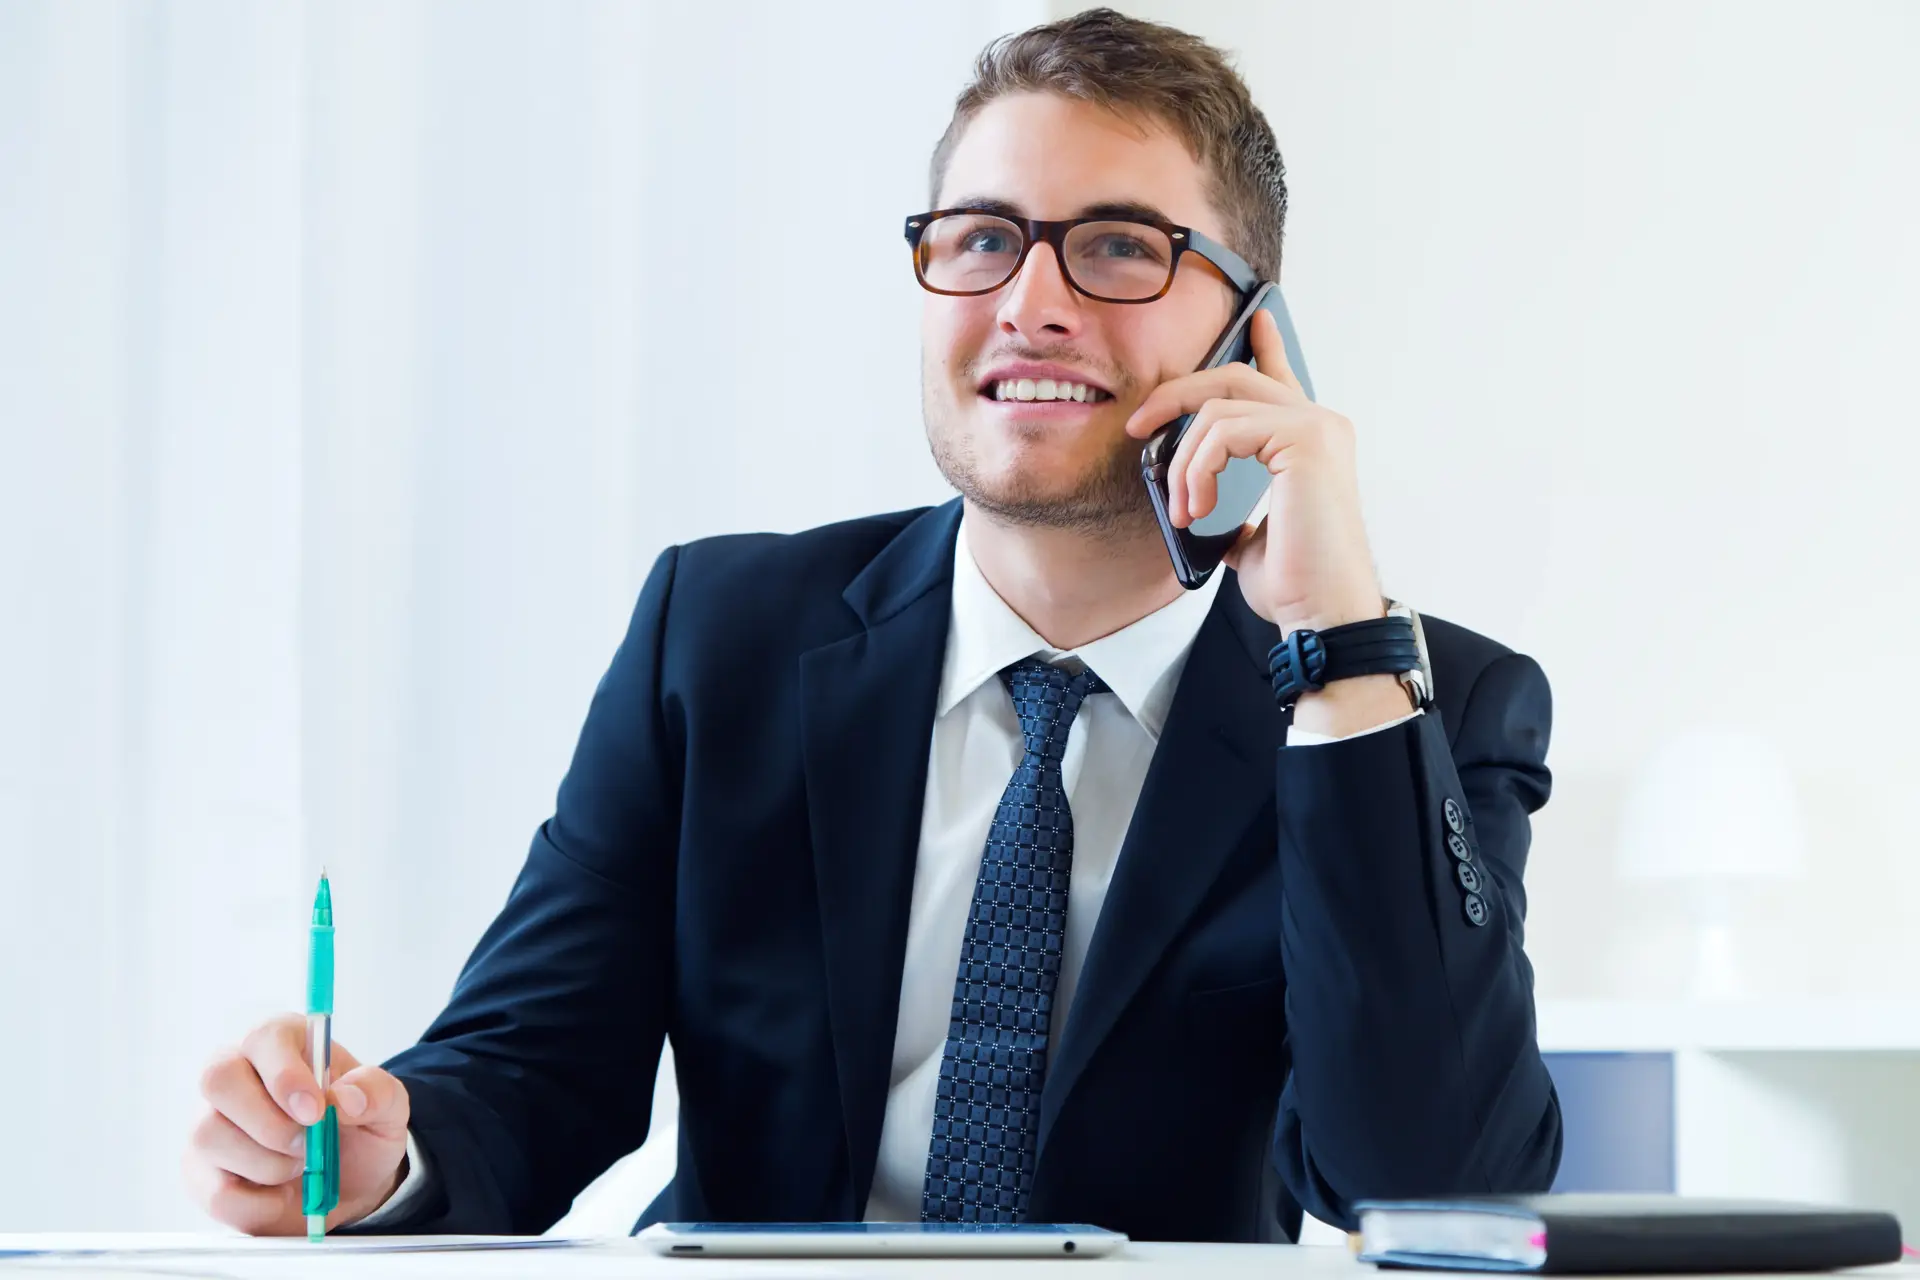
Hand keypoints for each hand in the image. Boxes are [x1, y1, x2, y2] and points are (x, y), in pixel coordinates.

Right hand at [185, 1014, 410, 1234]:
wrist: (350, 1181)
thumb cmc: (360, 1128)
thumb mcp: (388, 1106)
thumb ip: (377, 1092)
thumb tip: (347, 1097)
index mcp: (282, 1042)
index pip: (264, 1039)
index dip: (285, 1075)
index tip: (315, 1110)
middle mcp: (235, 1075)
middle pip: (217, 1078)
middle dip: (268, 1122)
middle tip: (308, 1144)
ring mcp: (209, 1123)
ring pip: (210, 1136)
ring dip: (268, 1164)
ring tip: (300, 1166)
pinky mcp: (201, 1173)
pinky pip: (216, 1192)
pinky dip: (259, 1204)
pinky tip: (282, 1195)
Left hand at [1123, 307, 1384, 633]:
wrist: (1322, 615)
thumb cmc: (1295, 584)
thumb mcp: (1250, 539)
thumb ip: (1231, 508)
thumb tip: (1197, 503)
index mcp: (1310, 442)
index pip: (1282, 378)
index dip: (1265, 344)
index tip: (1255, 320)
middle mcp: (1321, 424)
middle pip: (1233, 378)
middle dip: (1176, 396)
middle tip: (1138, 425)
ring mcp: (1316, 427)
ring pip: (1217, 409)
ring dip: (1182, 462)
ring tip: (1180, 510)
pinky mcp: (1306, 439)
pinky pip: (1222, 431)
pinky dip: (1195, 470)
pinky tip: (1194, 508)